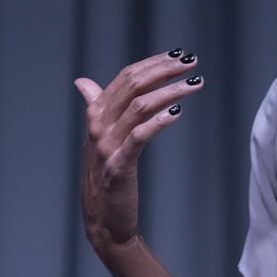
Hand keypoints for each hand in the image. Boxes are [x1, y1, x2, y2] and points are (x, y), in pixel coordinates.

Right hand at [74, 49, 202, 256]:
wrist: (103, 220)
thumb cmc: (104, 176)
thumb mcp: (97, 139)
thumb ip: (95, 107)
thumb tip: (82, 82)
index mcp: (95, 115)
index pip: (125, 78)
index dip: (153, 63)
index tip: (179, 55)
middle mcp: (98, 127)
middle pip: (133, 86)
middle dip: (164, 70)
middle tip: (192, 63)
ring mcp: (107, 147)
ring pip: (140, 107)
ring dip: (170, 91)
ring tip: (194, 84)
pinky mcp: (119, 168)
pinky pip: (139, 137)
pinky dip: (158, 121)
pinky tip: (177, 113)